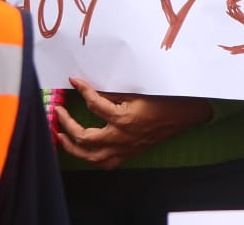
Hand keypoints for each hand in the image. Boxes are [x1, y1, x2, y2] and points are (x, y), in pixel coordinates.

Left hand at [54, 78, 212, 169]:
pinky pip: (104, 163)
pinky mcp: (128, 154)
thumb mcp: (137, 91)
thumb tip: (92, 87)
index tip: (74, 81)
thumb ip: (113, 92)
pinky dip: (90, 158)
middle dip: (66, 124)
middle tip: (59, 112)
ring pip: (90, 156)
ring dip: (72, 147)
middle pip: (84, 137)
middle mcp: (121, 137)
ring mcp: (124, 149)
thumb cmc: (163, 99)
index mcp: (123, 118)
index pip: (94, 103)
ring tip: (60, 136)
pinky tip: (84, 151)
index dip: (82, 90)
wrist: (184, 114)